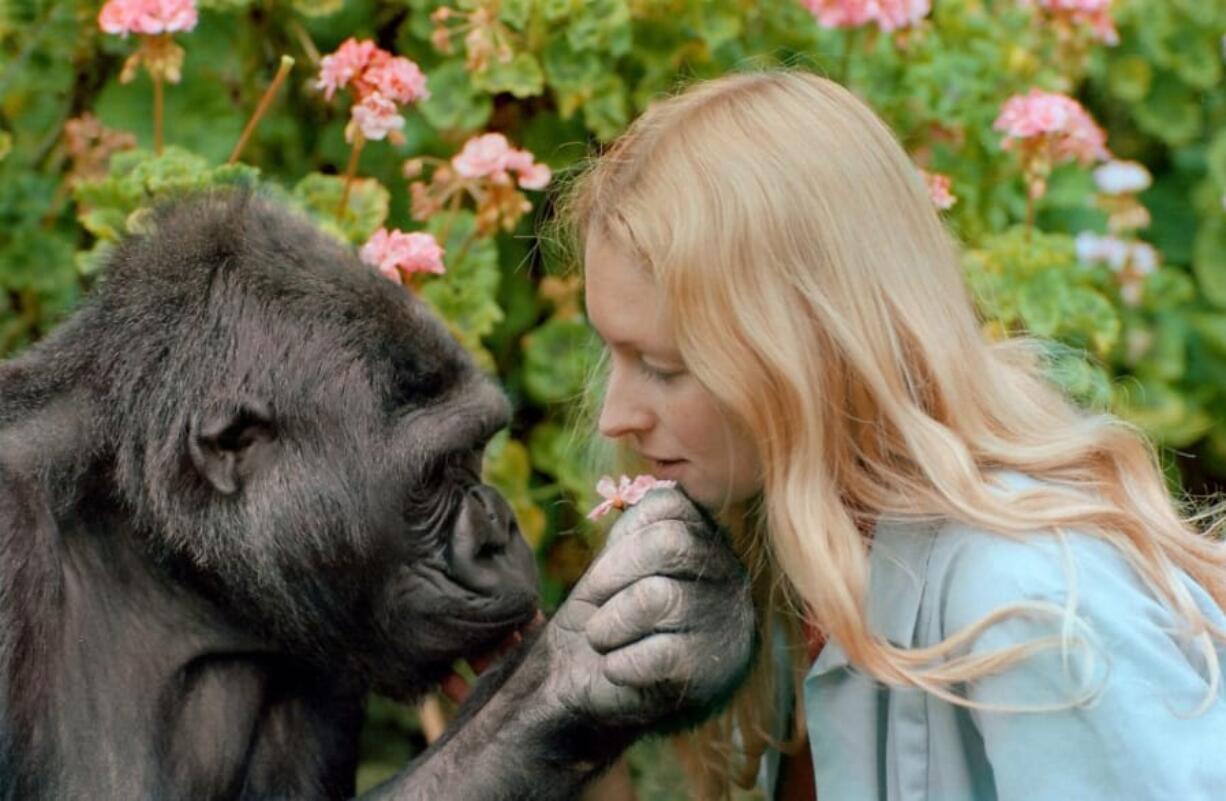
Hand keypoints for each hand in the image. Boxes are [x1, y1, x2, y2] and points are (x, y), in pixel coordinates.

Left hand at [540, 487, 754, 732]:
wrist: (586, 681)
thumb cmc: (605, 612)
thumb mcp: (616, 559)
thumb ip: (636, 527)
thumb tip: (645, 494)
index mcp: (704, 539)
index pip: (670, 507)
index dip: (622, 540)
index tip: (602, 576)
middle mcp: (726, 575)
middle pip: (670, 544)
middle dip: (612, 574)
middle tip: (594, 603)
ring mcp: (724, 622)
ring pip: (657, 597)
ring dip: (609, 623)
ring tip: (602, 638)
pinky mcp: (710, 670)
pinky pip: (658, 653)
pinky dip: (620, 662)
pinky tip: (617, 668)